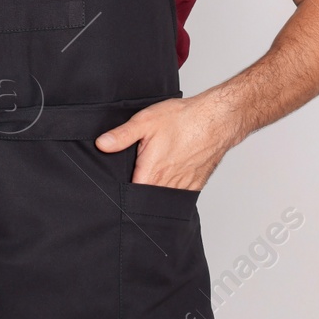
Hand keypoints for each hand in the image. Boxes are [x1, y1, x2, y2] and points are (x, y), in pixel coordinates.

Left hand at [94, 90, 242, 190]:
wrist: (216, 119)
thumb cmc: (183, 119)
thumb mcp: (145, 122)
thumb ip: (121, 136)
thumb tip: (102, 144)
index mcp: (152, 172)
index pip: (131, 196)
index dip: (122, 195)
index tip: (114, 190)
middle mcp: (167, 184)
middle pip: (147, 199)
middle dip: (137, 196)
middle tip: (130, 184)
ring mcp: (183, 186)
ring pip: (163, 198)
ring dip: (154, 193)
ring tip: (148, 180)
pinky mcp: (195, 184)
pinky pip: (179, 195)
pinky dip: (170, 191)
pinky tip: (166, 179)